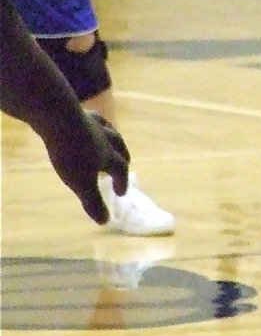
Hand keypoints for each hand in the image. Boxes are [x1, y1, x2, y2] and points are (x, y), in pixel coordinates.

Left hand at [44, 110, 130, 224]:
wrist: (60, 119)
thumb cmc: (71, 154)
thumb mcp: (80, 183)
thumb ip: (93, 202)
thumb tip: (105, 221)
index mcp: (108, 156)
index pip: (121, 170)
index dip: (122, 182)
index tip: (121, 193)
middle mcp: (106, 139)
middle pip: (120, 148)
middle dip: (124, 157)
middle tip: (126, 161)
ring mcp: (95, 125)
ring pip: (110, 131)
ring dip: (113, 139)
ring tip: (112, 141)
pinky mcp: (81, 114)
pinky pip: (94, 118)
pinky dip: (96, 123)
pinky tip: (90, 122)